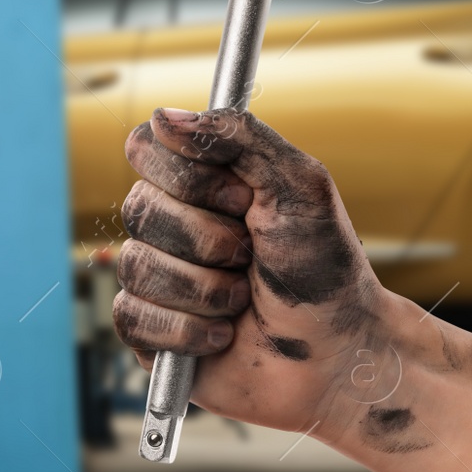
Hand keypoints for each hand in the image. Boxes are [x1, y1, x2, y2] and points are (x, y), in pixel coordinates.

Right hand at [113, 107, 404, 437]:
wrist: (339, 353)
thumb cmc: (326, 269)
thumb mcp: (300, 185)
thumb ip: (240, 138)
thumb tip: (165, 118)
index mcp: (200, 182)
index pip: (144, 148)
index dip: (190, 176)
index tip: (243, 199)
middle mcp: (170, 223)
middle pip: (139, 207)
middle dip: (208, 240)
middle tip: (252, 256)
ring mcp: (155, 276)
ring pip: (137, 265)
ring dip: (205, 289)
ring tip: (242, 300)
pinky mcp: (146, 330)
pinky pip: (132, 316)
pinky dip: (188, 330)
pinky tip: (222, 335)